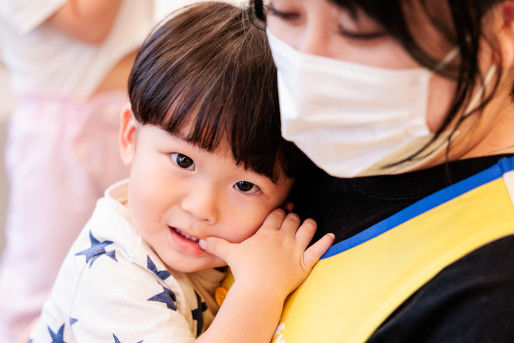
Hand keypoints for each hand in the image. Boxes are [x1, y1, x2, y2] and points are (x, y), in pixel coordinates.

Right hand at [199, 209, 334, 300]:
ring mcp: (296, 249)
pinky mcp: (305, 263)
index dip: (279, 211)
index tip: (281, 210)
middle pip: (292, 219)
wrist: (259, 288)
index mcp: (267, 232)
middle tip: (293, 216)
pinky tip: (331, 236)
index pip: (276, 215)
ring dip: (309, 224)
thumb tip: (199, 240)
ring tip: (309, 223)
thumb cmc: (244, 270)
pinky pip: (319, 250)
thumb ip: (216, 244)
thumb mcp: (229, 253)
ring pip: (307, 229)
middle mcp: (283, 237)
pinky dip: (325, 242)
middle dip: (293, 216)